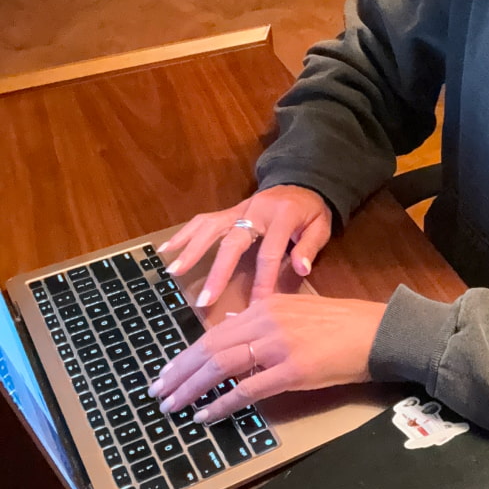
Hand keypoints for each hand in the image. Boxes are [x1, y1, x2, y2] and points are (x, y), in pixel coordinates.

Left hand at [147, 294, 386, 421]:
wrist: (376, 332)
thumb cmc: (341, 324)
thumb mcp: (296, 311)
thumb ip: (263, 318)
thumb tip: (231, 323)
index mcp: (265, 306)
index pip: (214, 332)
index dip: (186, 355)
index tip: (167, 372)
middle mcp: (266, 321)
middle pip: (210, 348)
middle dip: (179, 373)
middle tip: (157, 392)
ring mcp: (278, 346)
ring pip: (221, 366)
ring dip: (191, 389)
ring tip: (172, 406)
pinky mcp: (292, 371)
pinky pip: (247, 390)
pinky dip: (222, 404)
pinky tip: (206, 415)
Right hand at [159, 186, 331, 306]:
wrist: (302, 182)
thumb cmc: (311, 212)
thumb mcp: (320, 226)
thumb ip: (309, 247)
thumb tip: (301, 269)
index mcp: (282, 216)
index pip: (269, 253)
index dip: (263, 280)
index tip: (256, 306)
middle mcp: (255, 210)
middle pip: (233, 242)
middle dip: (218, 272)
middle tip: (205, 299)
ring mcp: (239, 209)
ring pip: (211, 228)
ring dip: (191, 250)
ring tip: (173, 272)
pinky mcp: (229, 211)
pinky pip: (204, 220)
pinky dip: (185, 233)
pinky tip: (167, 248)